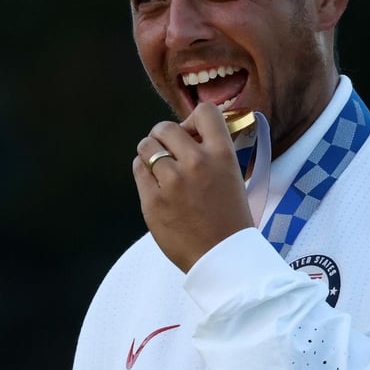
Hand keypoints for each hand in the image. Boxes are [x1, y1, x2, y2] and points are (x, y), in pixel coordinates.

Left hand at [132, 103, 253, 271]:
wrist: (222, 257)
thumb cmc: (229, 219)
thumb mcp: (232, 176)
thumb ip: (212, 152)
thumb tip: (188, 134)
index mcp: (222, 155)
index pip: (205, 112)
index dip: (193, 120)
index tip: (192, 134)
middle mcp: (196, 163)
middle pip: (165, 127)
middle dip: (165, 136)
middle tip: (170, 152)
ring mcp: (172, 182)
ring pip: (146, 146)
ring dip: (150, 153)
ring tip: (160, 168)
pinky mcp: (152, 200)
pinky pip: (138, 169)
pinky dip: (143, 171)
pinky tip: (155, 183)